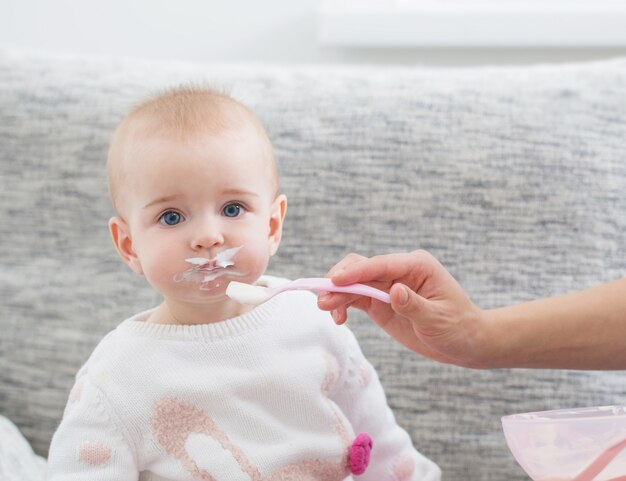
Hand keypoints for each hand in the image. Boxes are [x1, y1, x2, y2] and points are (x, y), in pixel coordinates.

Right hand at [317, 250, 489, 367]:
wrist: (466, 342)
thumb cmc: (458, 328)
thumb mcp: (439, 319)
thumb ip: (415, 305)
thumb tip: (395, 291)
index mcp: (417, 265)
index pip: (380, 264)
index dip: (356, 272)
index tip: (335, 281)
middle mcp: (399, 270)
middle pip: (361, 267)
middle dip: (340, 282)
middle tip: (324, 301)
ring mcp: (388, 285)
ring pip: (354, 282)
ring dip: (337, 294)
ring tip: (326, 310)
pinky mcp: (381, 301)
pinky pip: (356, 297)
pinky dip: (344, 305)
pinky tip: (338, 317)